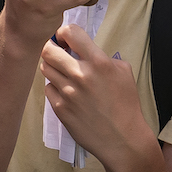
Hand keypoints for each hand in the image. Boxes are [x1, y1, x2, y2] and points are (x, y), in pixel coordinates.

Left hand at [39, 24, 152, 170]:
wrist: (122, 138)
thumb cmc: (126, 104)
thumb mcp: (124, 72)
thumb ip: (103, 57)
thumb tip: (85, 51)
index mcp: (98, 62)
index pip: (69, 32)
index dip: (64, 33)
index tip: (66, 39)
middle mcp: (80, 74)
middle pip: (47, 50)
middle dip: (52, 48)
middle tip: (59, 54)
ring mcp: (67, 92)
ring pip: (45, 68)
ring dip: (53, 67)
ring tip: (64, 74)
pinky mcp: (59, 108)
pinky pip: (48, 88)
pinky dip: (54, 87)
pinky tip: (66, 92)